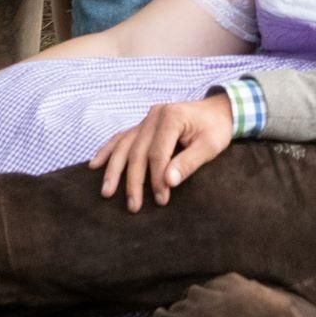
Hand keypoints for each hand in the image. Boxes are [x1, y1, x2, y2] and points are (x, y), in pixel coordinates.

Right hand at [88, 93, 234, 209]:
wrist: (219, 110)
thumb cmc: (217, 129)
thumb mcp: (210, 146)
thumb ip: (189, 163)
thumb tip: (168, 182)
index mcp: (172, 117)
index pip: (158, 153)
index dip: (157, 178)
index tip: (162, 199)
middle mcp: (155, 115)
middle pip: (137, 151)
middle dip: (134, 181)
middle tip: (133, 206)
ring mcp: (147, 119)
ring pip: (124, 145)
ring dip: (113, 170)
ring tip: (106, 191)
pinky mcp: (143, 124)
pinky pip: (121, 138)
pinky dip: (108, 151)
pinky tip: (95, 164)